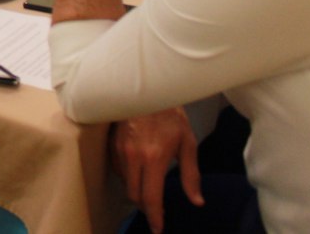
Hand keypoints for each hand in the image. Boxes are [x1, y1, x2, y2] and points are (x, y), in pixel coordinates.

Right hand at [111, 108, 202, 232]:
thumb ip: (191, 175)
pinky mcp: (111, 144)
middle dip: (145, 205)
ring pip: (126, 183)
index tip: (158, 229)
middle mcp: (134, 157)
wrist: (146, 90)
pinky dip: (129, 175)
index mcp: (154, 158)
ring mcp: (120, 150)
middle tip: (156, 208)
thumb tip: (197, 201)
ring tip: (149, 184)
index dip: (155, 217)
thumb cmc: (170, 115)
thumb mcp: (187, 143)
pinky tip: (139, 168)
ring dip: (137, 189)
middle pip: (134, 195)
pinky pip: (119, 169)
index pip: (151, 197)